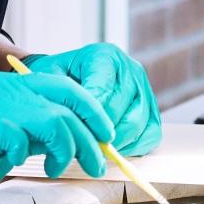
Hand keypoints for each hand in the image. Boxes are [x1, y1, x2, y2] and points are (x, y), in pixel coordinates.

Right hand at [0, 70, 113, 203]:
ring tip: (58, 168)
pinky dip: (25, 150)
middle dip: (89, 133)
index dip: (92, 108)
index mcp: (8, 85)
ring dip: (66, 146)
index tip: (108, 135)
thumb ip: (38, 129)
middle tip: (97, 161)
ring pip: (48, 116)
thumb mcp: (10, 138)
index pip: (63, 85)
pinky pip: (14, 135)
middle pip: (62, 100)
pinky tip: (21, 162)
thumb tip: (84, 135)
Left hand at [24, 42, 161, 155]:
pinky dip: (132, 147)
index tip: (73, 131)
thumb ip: (59, 95)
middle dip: (97, 133)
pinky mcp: (152, 108)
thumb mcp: (50, 77)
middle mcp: (130, 69)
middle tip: (81, 145)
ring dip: (114, 142)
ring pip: (135, 124)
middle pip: (118, 110)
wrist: (72, 75)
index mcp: (105, 56)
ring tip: (94, 148)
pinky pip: (149, 134)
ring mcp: (145, 88)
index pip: (100, 93)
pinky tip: (113, 148)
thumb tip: (71, 122)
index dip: (86, 118)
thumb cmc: (61, 77)